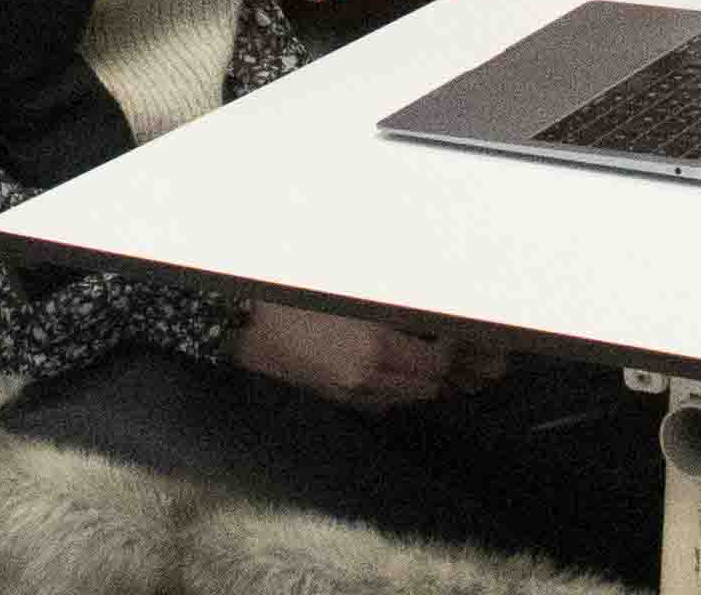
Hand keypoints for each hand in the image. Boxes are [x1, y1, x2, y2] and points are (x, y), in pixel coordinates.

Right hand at [234, 303, 470, 409]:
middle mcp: (367, 378)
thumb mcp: (353, 296)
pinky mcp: (339, 401)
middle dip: (438, 368)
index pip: (434, 363)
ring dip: (417, 381)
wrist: (251, 326)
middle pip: (425, 387)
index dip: (449, 350)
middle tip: (439, 345)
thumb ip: (392, 309)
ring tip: (417, 356)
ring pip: (405, 399)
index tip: (449, 334)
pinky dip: (393, 390)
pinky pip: (381, 403)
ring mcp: (352, 394)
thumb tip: (425, 316)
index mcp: (374, 347)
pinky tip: (389, 370)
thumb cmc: (299, 300)